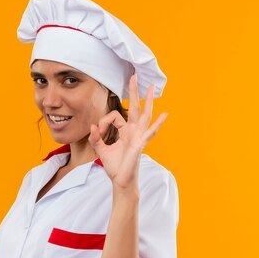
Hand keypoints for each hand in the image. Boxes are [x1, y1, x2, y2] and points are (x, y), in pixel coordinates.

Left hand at [88, 74, 167, 188]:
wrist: (120, 181)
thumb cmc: (114, 166)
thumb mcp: (101, 150)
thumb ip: (95, 138)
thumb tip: (93, 126)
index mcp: (125, 131)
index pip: (115, 116)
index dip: (104, 122)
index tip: (98, 131)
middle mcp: (133, 131)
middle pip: (134, 107)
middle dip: (133, 92)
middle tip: (133, 76)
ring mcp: (139, 136)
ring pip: (144, 115)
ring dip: (148, 101)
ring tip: (152, 88)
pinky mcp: (140, 144)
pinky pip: (149, 132)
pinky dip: (157, 124)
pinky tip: (165, 114)